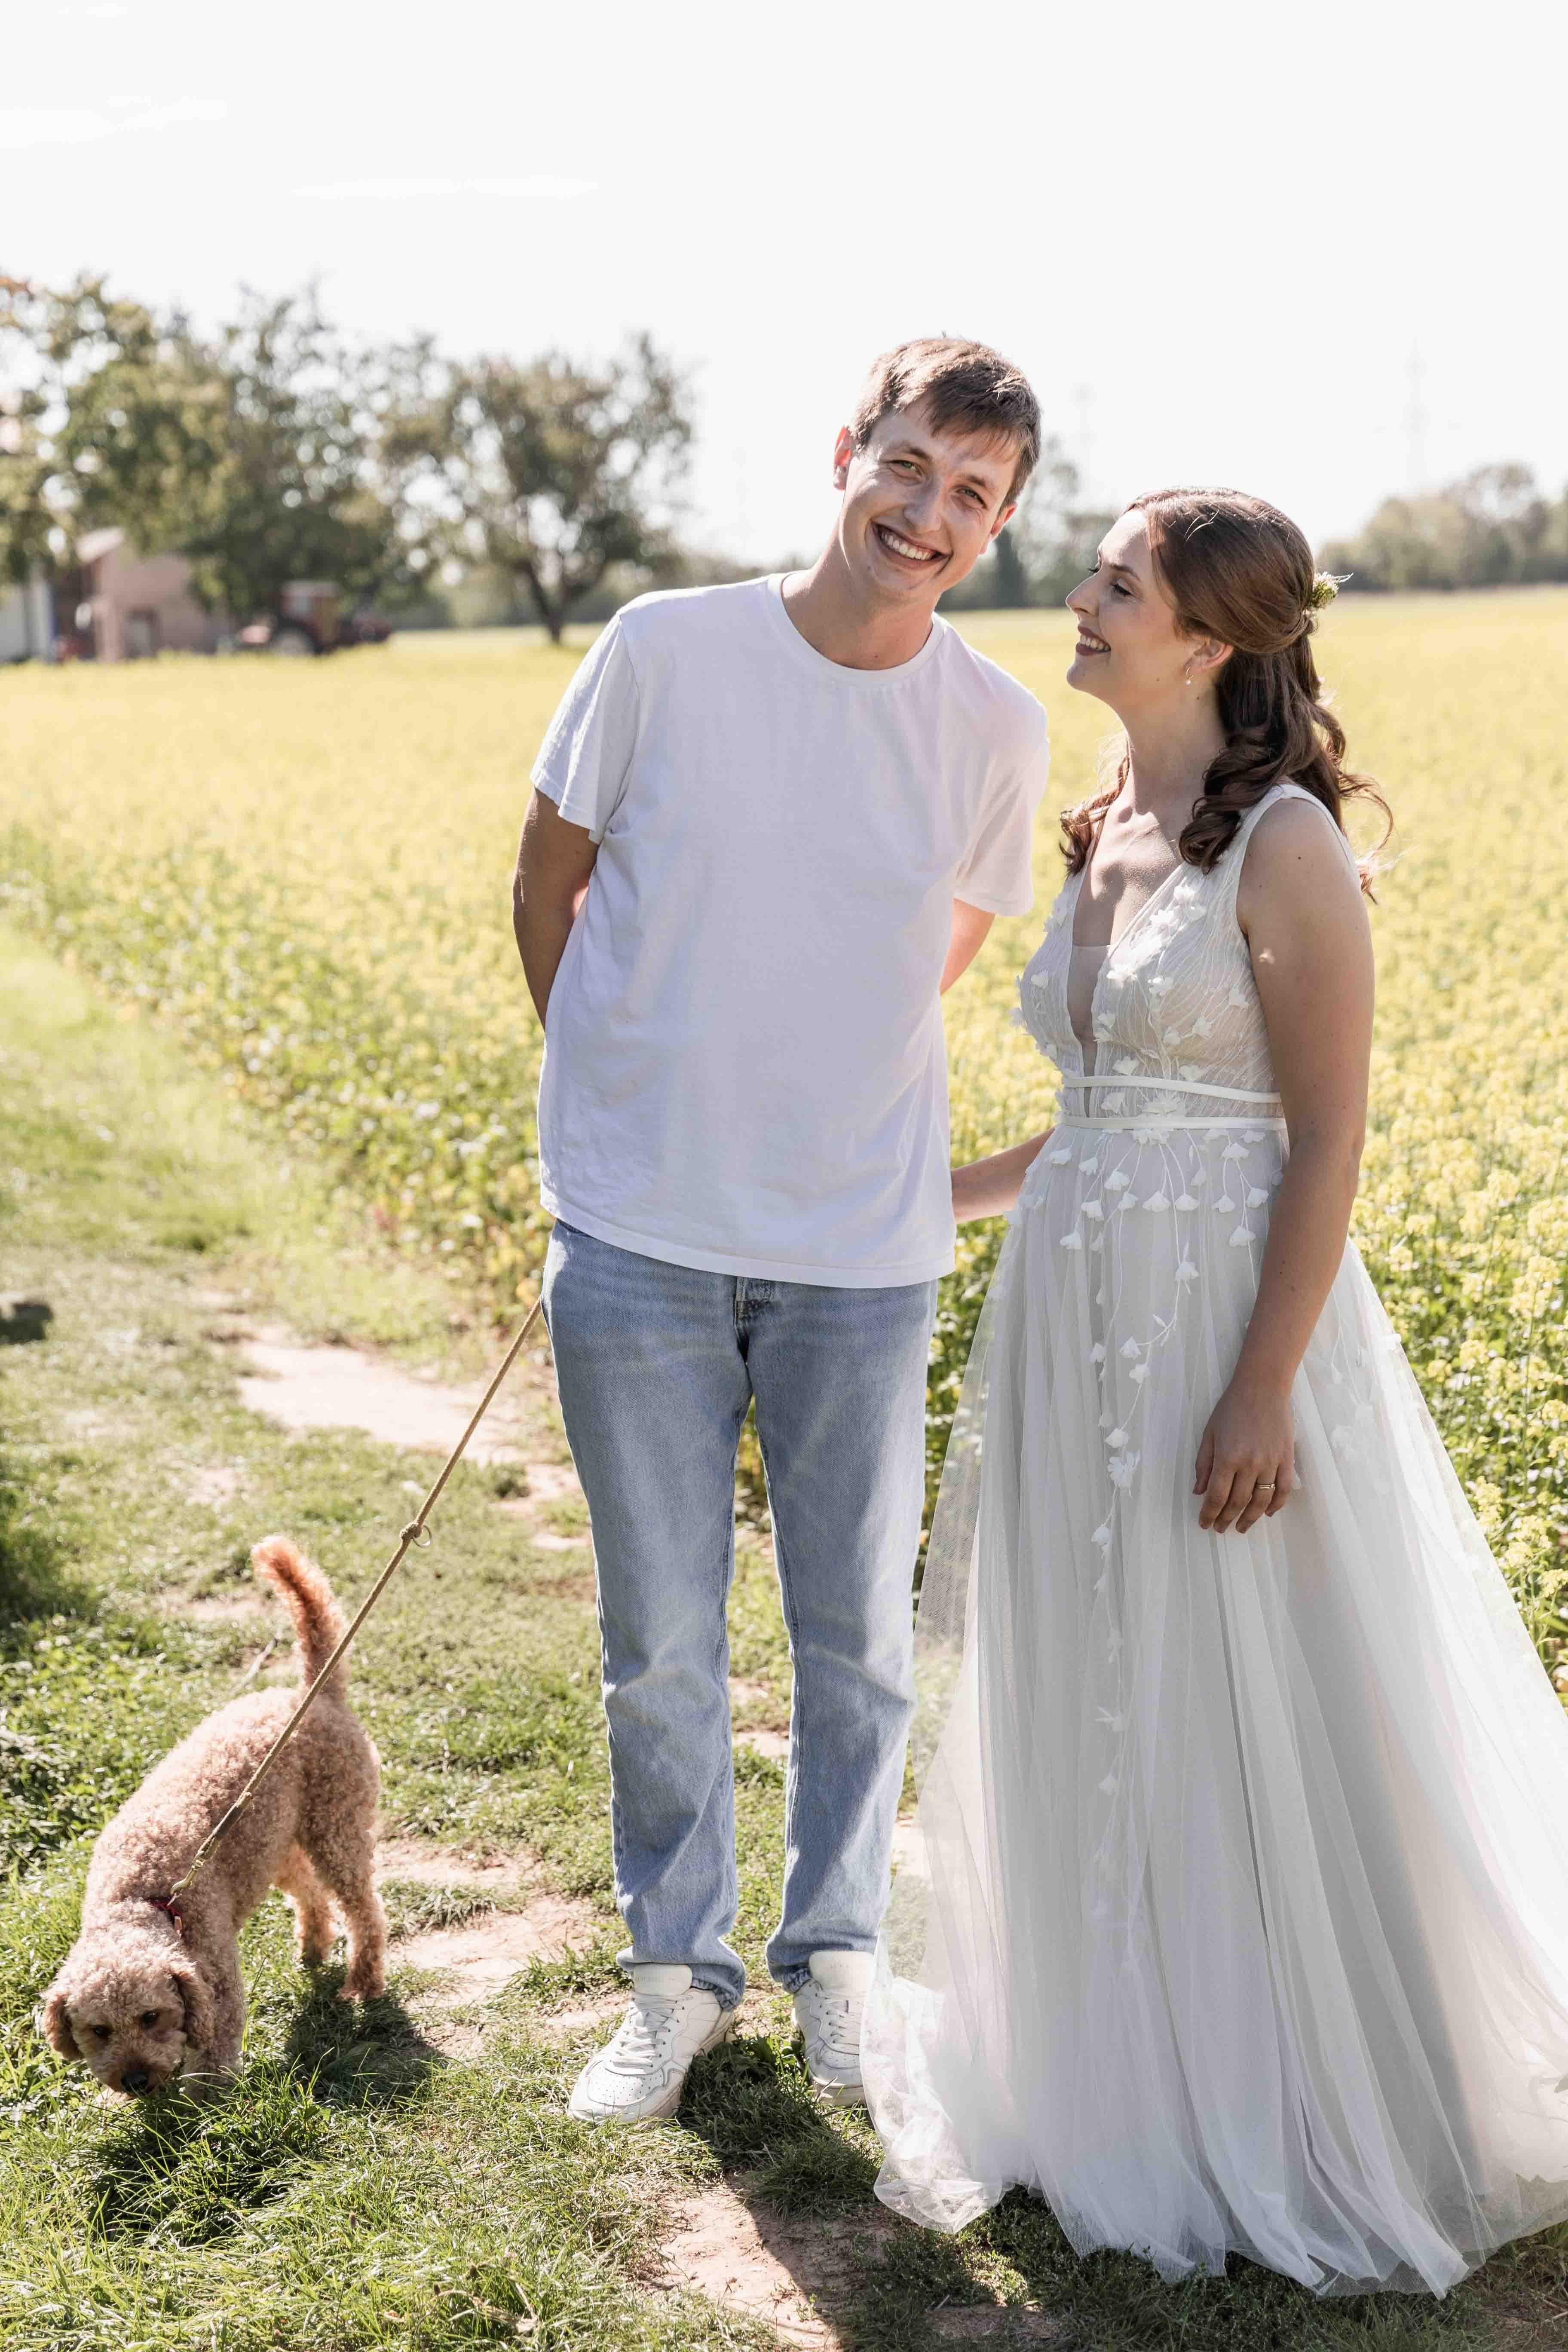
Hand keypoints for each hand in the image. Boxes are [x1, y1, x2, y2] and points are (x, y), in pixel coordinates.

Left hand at [1193, 1378, 1294, 1533]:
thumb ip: (1204, 1464)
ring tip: (1241, 1527)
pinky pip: (1284, 1489)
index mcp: (1227, 1457)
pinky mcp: (1287, 1459)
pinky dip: (1276, 1505)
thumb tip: (1199, 1491)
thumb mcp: (1209, 1434)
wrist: (1262, 1388)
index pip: (1217, 1496)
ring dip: (1250, 1518)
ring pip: (1261, 1501)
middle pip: (1238, 1502)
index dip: (1209, 1514)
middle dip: (1226, 1519)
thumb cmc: (1231, 1408)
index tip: (1205, 1524)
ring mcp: (1271, 1462)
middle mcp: (1250, 1464)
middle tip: (1220, 1529)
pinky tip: (1268, 1513)